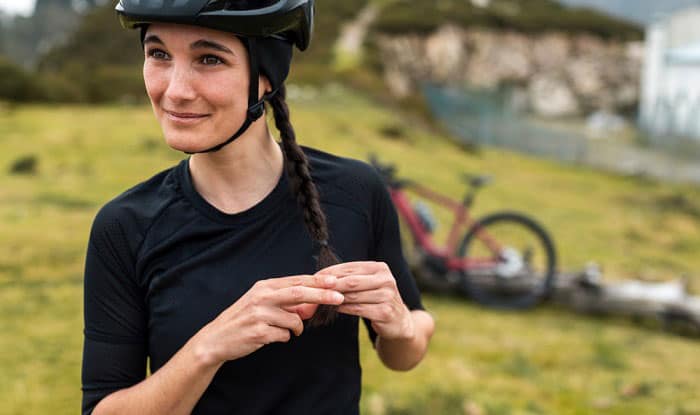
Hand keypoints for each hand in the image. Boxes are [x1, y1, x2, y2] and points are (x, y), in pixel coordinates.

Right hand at [193, 274, 343, 366]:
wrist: (217, 339)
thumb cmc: (245, 319)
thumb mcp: (264, 305)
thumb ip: (288, 303)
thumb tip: (313, 306)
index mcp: (265, 286)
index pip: (297, 280)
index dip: (318, 281)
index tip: (336, 282)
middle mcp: (262, 297)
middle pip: (299, 292)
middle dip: (322, 294)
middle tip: (340, 297)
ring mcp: (260, 314)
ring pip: (294, 320)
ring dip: (296, 328)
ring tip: (282, 330)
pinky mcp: (259, 332)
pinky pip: (284, 335)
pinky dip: (284, 337)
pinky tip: (269, 337)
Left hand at [316, 261, 414, 340]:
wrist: (398, 321)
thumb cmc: (377, 299)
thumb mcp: (368, 284)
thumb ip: (350, 278)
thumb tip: (321, 277)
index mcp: (380, 268)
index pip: (350, 267)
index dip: (331, 272)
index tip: (315, 277)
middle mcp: (386, 279)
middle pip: (351, 281)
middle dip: (331, 286)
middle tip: (315, 290)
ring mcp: (387, 296)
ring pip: (353, 296)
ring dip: (335, 299)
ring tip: (322, 300)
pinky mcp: (385, 312)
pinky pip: (358, 309)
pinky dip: (344, 309)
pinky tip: (334, 309)